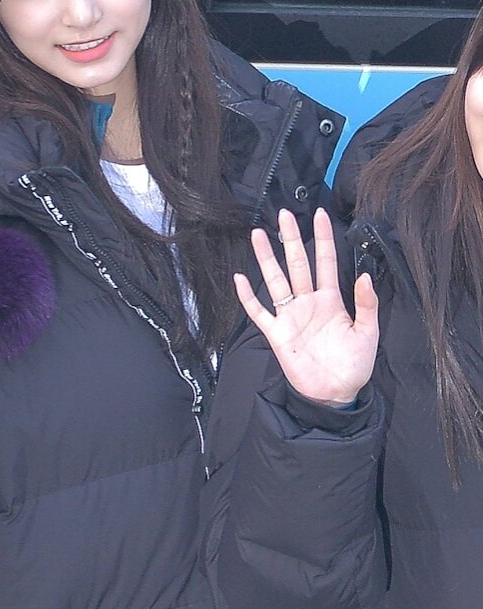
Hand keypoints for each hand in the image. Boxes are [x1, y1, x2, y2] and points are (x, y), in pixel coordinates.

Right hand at [233, 207, 377, 405]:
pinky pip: (259, 312)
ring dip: (267, 258)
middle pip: (297, 264)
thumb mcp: (368, 333)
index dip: (323, 239)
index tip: (320, 215)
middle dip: (291, 239)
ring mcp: (290, 316)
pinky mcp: (277, 333)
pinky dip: (248, 297)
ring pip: (276, 280)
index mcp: (331, 300)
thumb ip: (366, 304)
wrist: (335, 393)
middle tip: (284, 215)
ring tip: (259, 235)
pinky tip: (239, 279)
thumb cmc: (354, 365)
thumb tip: (365, 275)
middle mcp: (308, 302)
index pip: (326, 262)